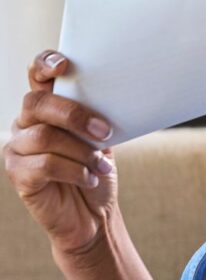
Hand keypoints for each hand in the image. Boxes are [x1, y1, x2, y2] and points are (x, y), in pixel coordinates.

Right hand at [2, 51, 118, 260]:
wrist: (93, 216)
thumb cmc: (95, 171)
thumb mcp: (101, 139)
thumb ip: (96, 115)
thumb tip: (114, 95)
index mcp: (46, 108)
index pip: (36, 76)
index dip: (44, 64)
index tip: (64, 65)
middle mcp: (25, 123)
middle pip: (38, 103)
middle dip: (74, 115)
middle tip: (104, 132)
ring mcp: (17, 149)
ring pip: (45, 137)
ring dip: (81, 151)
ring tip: (101, 165)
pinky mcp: (18, 175)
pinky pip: (44, 165)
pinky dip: (74, 171)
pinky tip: (89, 178)